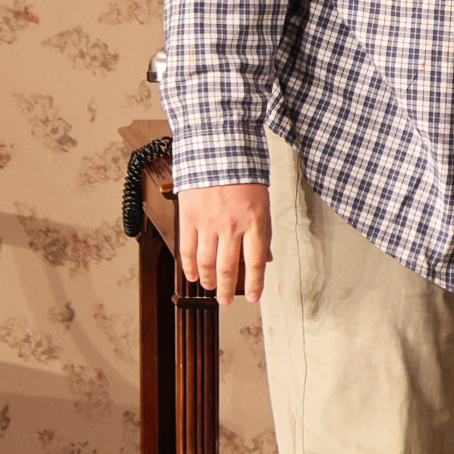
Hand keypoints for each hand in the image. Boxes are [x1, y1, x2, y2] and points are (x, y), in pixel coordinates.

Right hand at [175, 181, 268, 300]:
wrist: (219, 152)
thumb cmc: (244, 179)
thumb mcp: (263, 205)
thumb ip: (262, 233)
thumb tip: (266, 260)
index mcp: (255, 222)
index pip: (256, 262)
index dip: (254, 284)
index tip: (253, 298)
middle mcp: (231, 225)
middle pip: (228, 268)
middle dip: (227, 290)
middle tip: (226, 301)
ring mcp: (208, 222)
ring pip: (206, 263)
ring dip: (208, 281)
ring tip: (210, 288)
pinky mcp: (189, 217)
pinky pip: (187, 249)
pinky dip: (189, 266)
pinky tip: (192, 275)